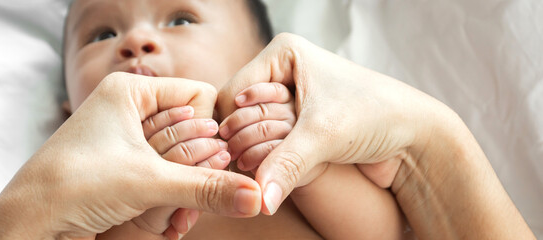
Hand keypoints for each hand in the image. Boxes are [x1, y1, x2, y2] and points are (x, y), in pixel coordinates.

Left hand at [0, 72, 261, 239]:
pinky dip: (172, 196)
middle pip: (192, 129)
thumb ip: (207, 188)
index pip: (198, 96)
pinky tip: (171, 219)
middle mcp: (129, 110)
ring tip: (181, 214)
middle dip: (201, 167)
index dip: (212, 128)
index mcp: (131, 91)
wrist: (28, 225)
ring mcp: (125, 139)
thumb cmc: (74, 185)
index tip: (219, 159)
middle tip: (205, 193)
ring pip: (180, 156)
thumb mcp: (149, 182)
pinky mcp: (123, 167)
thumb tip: (255, 195)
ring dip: (188, 187)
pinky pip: (164, 174)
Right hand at [218, 33, 533, 238]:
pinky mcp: (297, 123)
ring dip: (254, 152)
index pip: (232, 93)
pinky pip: (266, 142)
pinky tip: (273, 172)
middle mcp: (282, 73)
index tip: (229, 158)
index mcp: (283, 54)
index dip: (227, 128)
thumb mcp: (324, 135)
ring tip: (261, 168)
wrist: (414, 137)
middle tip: (245, 165)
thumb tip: (258, 201)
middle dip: (241, 141)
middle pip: (237, 113)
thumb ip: (285, 165)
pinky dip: (266, 159)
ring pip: (248, 130)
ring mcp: (289, 99)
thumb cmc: (377, 116)